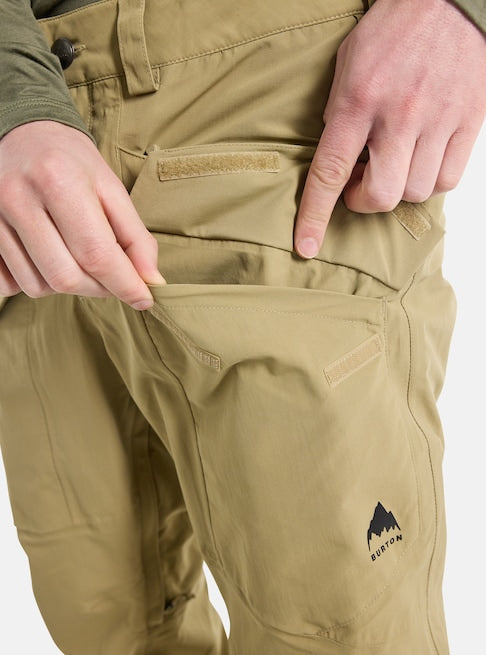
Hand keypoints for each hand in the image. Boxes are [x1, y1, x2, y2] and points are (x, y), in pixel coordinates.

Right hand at [0, 121, 163, 308]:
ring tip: (78, 260)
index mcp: (59, 180)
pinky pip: (10, 284)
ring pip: (38, 286)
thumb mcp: (110, 188)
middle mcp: (19, 199)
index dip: (125, 284)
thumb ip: (135, 236)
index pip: (96, 253)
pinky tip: (48, 259)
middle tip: (112, 278)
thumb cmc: (71, 161)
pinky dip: (36, 282)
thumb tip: (152, 281)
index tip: (145, 299)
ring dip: (68, 286)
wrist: (20, 133)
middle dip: (98, 289)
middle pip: (66, 277)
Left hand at [294, 0, 485, 257]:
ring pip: (416, 192)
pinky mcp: (470, 121)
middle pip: (382, 196)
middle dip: (364, 202)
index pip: (330, 172)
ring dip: (398, 189)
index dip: (315, 216)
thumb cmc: (394, 28)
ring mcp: (439, 120)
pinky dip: (431, 181)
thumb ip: (339, 115)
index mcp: (359, 100)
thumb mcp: (348, 64)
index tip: (306, 247)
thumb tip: (340, 160)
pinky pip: (448, 179)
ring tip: (394, 163)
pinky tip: (421, 160)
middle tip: (359, 184)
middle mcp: (400, 115)